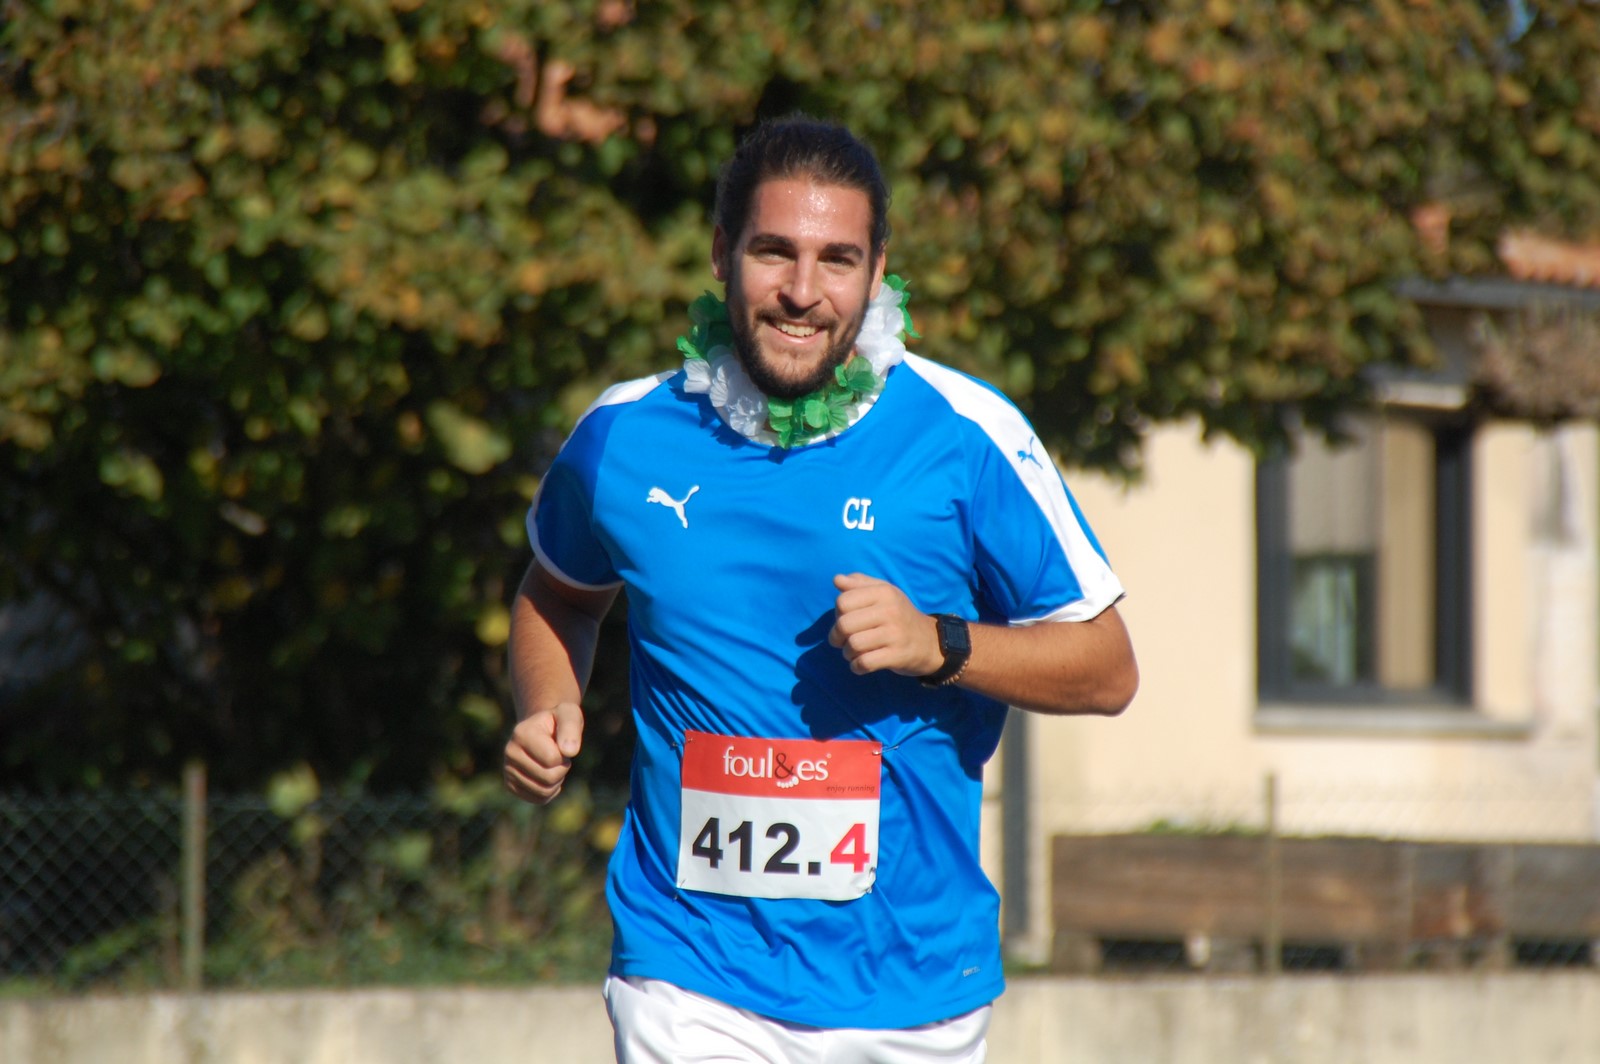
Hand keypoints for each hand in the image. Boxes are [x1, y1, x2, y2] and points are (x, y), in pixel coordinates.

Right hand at [503, 702, 584, 803]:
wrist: (542, 730)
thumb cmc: (558, 722)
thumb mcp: (569, 714)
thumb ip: (571, 727)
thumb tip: (569, 751)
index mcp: (521, 733)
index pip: (552, 759)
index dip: (565, 755)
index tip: (560, 744)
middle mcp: (510, 752)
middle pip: (548, 778)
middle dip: (562, 769)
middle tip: (559, 756)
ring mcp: (508, 770)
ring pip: (543, 791)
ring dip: (557, 781)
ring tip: (552, 765)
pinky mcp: (511, 785)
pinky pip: (538, 799)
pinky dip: (550, 791)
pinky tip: (547, 776)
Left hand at [828, 573, 943, 677]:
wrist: (931, 641)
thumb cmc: (899, 615)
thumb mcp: (883, 593)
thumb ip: (858, 584)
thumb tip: (837, 580)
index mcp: (884, 592)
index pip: (843, 602)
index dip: (837, 614)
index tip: (845, 621)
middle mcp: (890, 610)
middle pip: (844, 625)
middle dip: (837, 637)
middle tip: (843, 641)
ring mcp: (895, 634)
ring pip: (853, 645)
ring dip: (847, 653)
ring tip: (854, 652)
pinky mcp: (897, 656)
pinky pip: (864, 663)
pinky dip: (856, 666)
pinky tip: (860, 664)